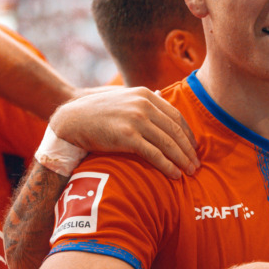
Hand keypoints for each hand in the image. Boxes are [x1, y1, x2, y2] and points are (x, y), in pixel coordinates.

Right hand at [50, 87, 198, 178]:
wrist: (72, 120)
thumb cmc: (97, 111)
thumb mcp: (123, 97)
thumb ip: (143, 98)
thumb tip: (162, 94)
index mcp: (145, 94)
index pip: (176, 116)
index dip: (187, 134)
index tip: (193, 148)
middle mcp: (143, 105)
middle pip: (175, 131)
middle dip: (188, 150)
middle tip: (196, 165)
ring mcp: (135, 120)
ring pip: (168, 143)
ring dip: (182, 160)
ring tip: (189, 172)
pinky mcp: (127, 137)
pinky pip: (154, 154)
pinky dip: (167, 165)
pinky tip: (174, 174)